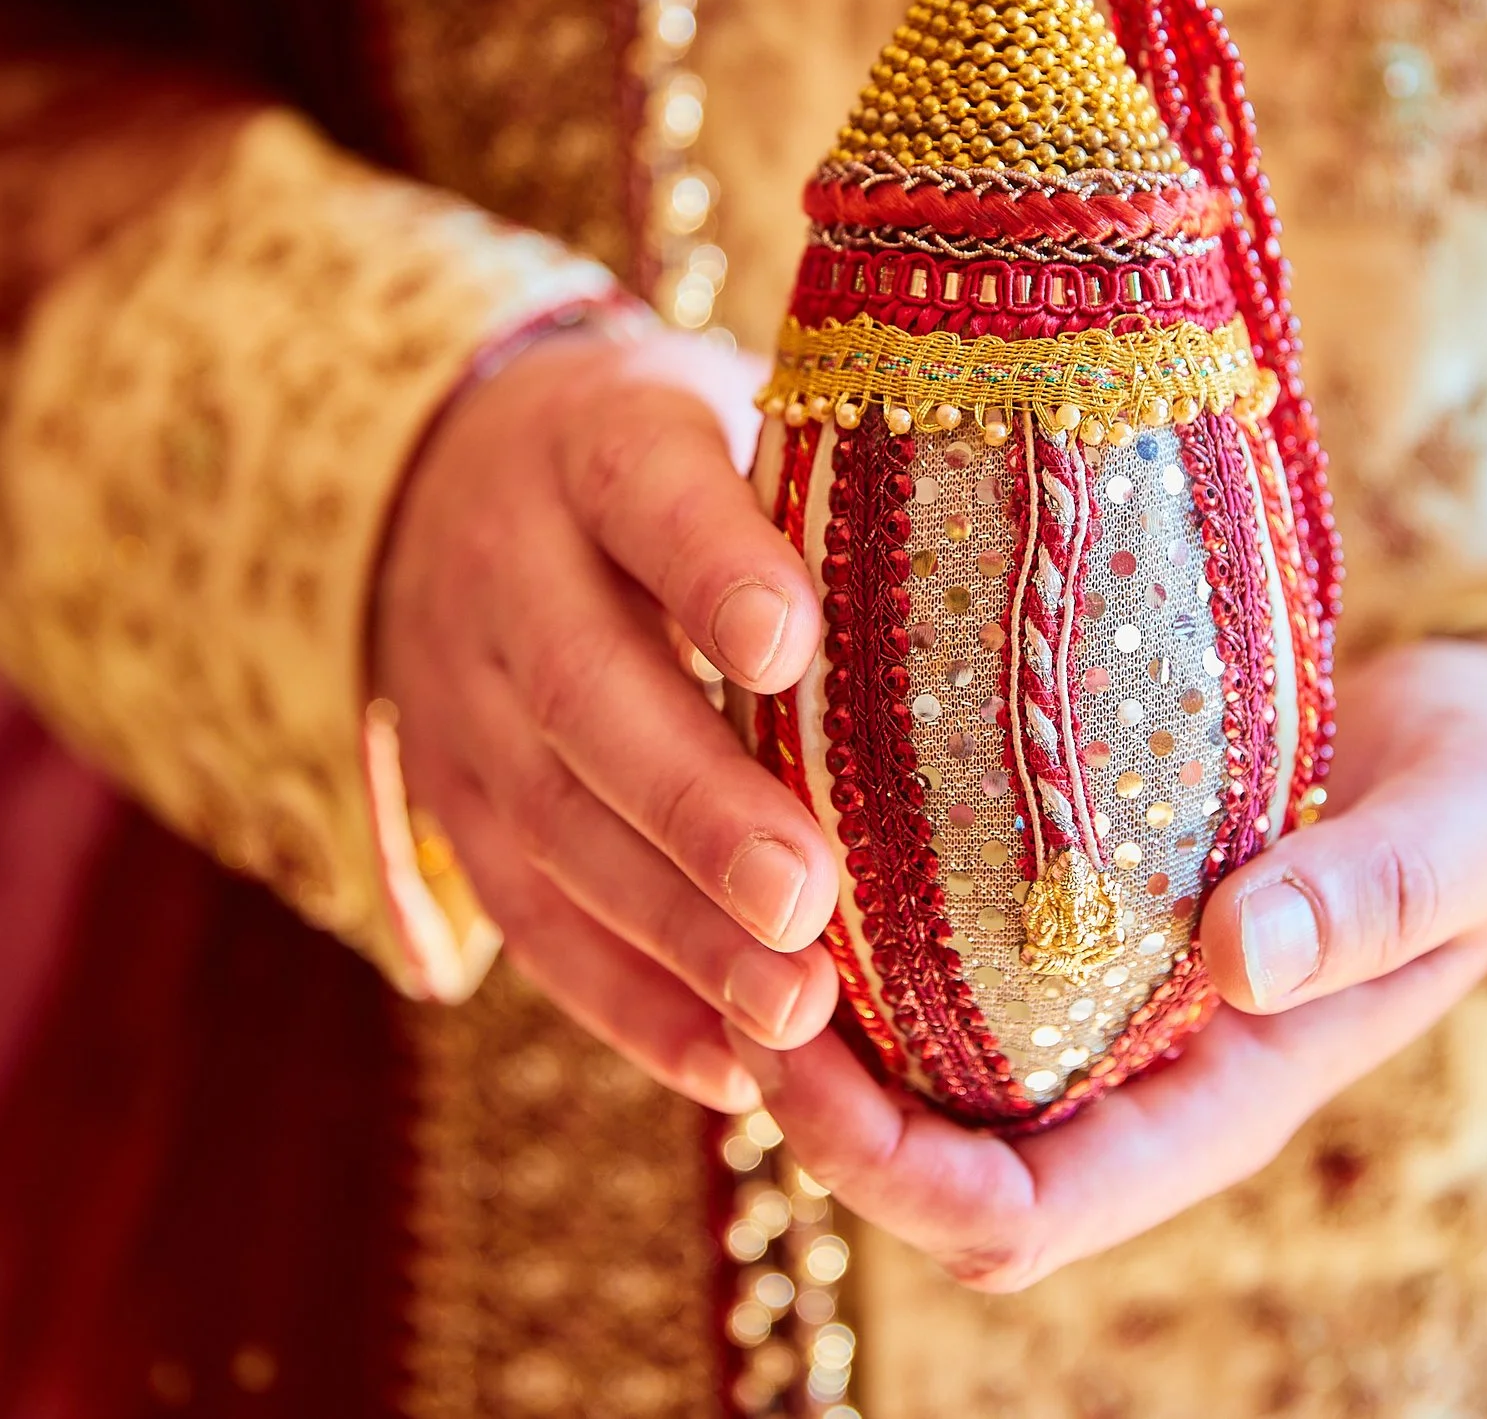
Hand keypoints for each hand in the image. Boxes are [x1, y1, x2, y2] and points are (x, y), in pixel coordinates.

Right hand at [376, 328, 838, 1112]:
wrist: (462, 482)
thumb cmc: (686, 466)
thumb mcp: (737, 420)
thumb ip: (838, 486)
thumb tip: (1034, 573)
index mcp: (595, 444)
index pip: (646, 493)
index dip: (711, 568)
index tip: (788, 643)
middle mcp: (508, 567)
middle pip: (585, 690)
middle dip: (693, 804)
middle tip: (803, 895)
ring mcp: (462, 696)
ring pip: (554, 824)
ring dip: (672, 932)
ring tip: (792, 1012)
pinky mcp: (451, 803)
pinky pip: (526, 916)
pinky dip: (624, 1001)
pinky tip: (725, 1066)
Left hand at [728, 635, 1486, 1288]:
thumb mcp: (1460, 836)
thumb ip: (1371, 897)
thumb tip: (1236, 954)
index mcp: (1216, 1104)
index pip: (1018, 1212)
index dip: (887, 1172)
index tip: (790, 1056)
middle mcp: (1131, 1076)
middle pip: (928, 1166)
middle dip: (811, 1106)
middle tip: (725, 969)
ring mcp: (1096, 1008)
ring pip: (914, 1070)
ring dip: (812, 1018)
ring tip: (731, 900)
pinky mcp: (1068, 921)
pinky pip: (937, 963)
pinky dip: (860, 924)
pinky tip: (804, 816)